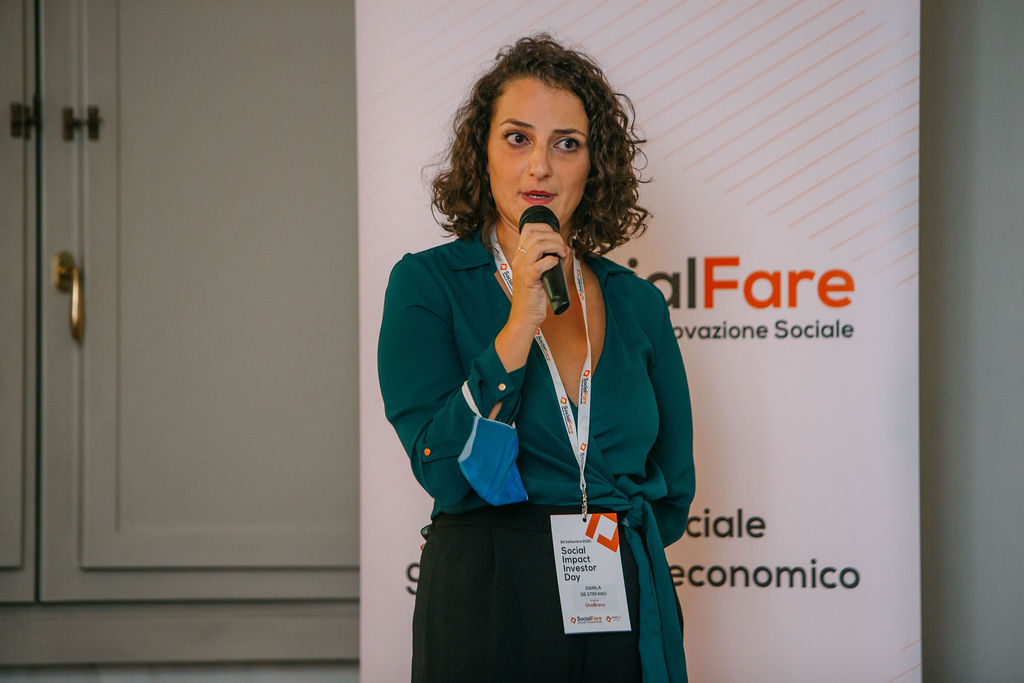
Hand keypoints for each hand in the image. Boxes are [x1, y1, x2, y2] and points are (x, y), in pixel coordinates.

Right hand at [495, 222, 569, 370]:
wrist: (525, 317)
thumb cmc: (534, 297)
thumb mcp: (541, 274)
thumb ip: (551, 260)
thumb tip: (566, 249)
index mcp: (519, 256)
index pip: (529, 228)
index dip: (546, 228)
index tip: (557, 239)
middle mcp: (518, 259)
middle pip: (535, 233)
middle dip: (554, 236)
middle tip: (563, 248)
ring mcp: (522, 269)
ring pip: (538, 245)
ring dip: (555, 246)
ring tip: (562, 255)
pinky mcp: (528, 280)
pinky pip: (540, 264)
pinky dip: (552, 261)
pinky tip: (556, 265)